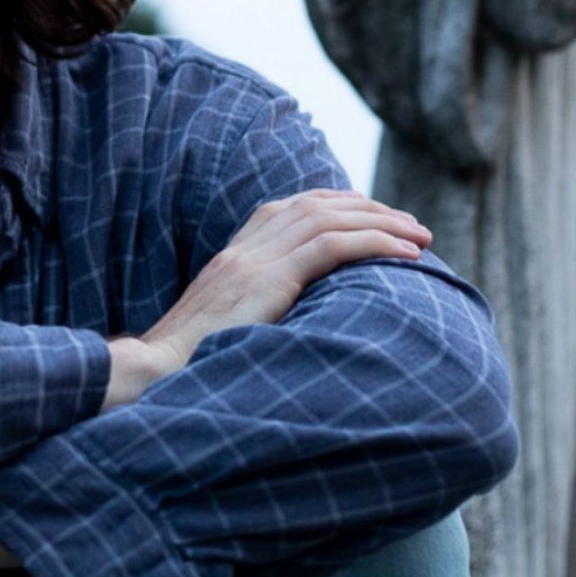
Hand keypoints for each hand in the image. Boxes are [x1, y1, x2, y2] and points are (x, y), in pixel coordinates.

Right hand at [105, 189, 429, 408]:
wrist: (155, 372)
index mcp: (236, 253)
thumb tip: (295, 325)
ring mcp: (254, 259)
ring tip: (420, 237)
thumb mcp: (228, 329)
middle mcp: (246, 246)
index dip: (339, 204)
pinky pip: (331, 247)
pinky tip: (405, 255)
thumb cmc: (191, 366)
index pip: (295, 207)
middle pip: (319, 205)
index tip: (375, 214)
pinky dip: (373, 243)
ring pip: (331, 219)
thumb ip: (258, 311)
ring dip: (383, 223)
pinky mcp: (266, 278)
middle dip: (371, 209)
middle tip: (413, 226)